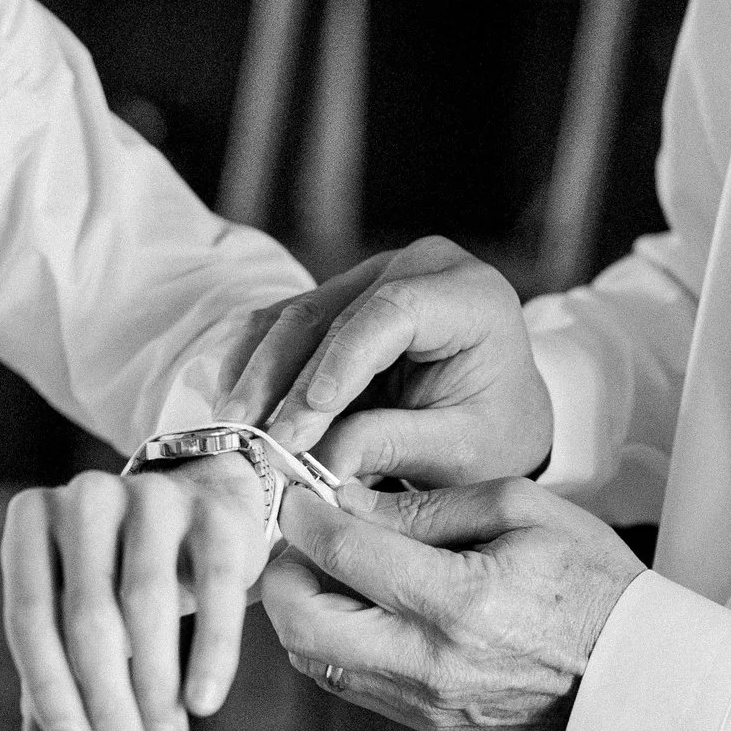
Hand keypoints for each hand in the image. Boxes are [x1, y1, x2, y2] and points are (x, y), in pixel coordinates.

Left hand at [0, 454, 269, 730]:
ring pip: (148, 600)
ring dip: (156, 684)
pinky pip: (214, 587)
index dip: (50, 689)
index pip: (30, 615)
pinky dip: (210, 651)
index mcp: (32, 520)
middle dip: (108, 700)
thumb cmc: (117, 580)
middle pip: (90, 614)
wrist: (199, 512)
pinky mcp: (213, 512)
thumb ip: (51, 686)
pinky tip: (203, 702)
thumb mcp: (74, 626)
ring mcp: (152, 497)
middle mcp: (85, 496)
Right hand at [217, 236, 549, 488]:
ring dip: (259, 375)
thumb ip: (392, 446)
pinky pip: (282, 324)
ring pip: (296, 316)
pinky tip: (234, 405)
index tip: (307, 416)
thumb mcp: (460, 450)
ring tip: (234, 428)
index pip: (394, 313)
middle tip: (257, 439)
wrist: (496, 414)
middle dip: (286, 381)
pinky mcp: (338, 296)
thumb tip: (316, 462)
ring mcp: (372, 276)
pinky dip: (255, 366)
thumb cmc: (492, 433)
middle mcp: (418, 268)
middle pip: (332, 313)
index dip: (343, 360)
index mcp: (470, 296)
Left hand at [262, 479, 643, 730]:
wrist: (636, 671)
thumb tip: (344, 503)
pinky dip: (329, 638)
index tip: (295, 490)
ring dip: (299, 607)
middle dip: (282, 569)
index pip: (343, 551)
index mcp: (460, 600)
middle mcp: (430, 661)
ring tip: (327, 565)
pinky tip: (355, 602)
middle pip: (300, 621)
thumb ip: (424, 507)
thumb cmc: (589, 577)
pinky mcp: (423, 721)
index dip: (302, 514)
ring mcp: (422, 701)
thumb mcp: (520, 510)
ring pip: (311, 658)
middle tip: (303, 535)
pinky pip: (343, 681)